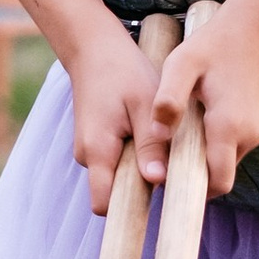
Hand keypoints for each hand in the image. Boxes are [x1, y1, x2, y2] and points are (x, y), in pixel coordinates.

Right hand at [69, 18, 170, 212]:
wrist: (93, 48)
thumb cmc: (121, 71)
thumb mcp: (143, 103)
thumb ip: (150, 143)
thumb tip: (157, 181)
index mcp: (97, 151)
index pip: (106, 205)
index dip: (129, 210)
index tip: (159, 202)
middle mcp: (88, 157)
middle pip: (116, 193)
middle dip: (142, 187)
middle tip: (170, 161)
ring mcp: (91, 151)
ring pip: (119, 177)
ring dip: (141, 167)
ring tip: (160, 139)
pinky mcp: (98, 143)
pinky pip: (119, 162)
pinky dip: (136, 154)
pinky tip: (149, 132)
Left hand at [152, 1, 258, 200]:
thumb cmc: (217, 43)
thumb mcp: (183, 64)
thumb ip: (168, 100)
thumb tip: (157, 136)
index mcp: (229, 127)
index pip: (216, 183)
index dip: (191, 189)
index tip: (166, 179)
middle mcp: (249, 136)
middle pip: (219, 175)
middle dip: (193, 173)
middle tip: (165, 153)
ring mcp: (257, 132)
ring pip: (226, 161)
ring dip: (204, 157)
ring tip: (181, 132)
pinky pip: (234, 147)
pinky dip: (215, 144)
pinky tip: (199, 120)